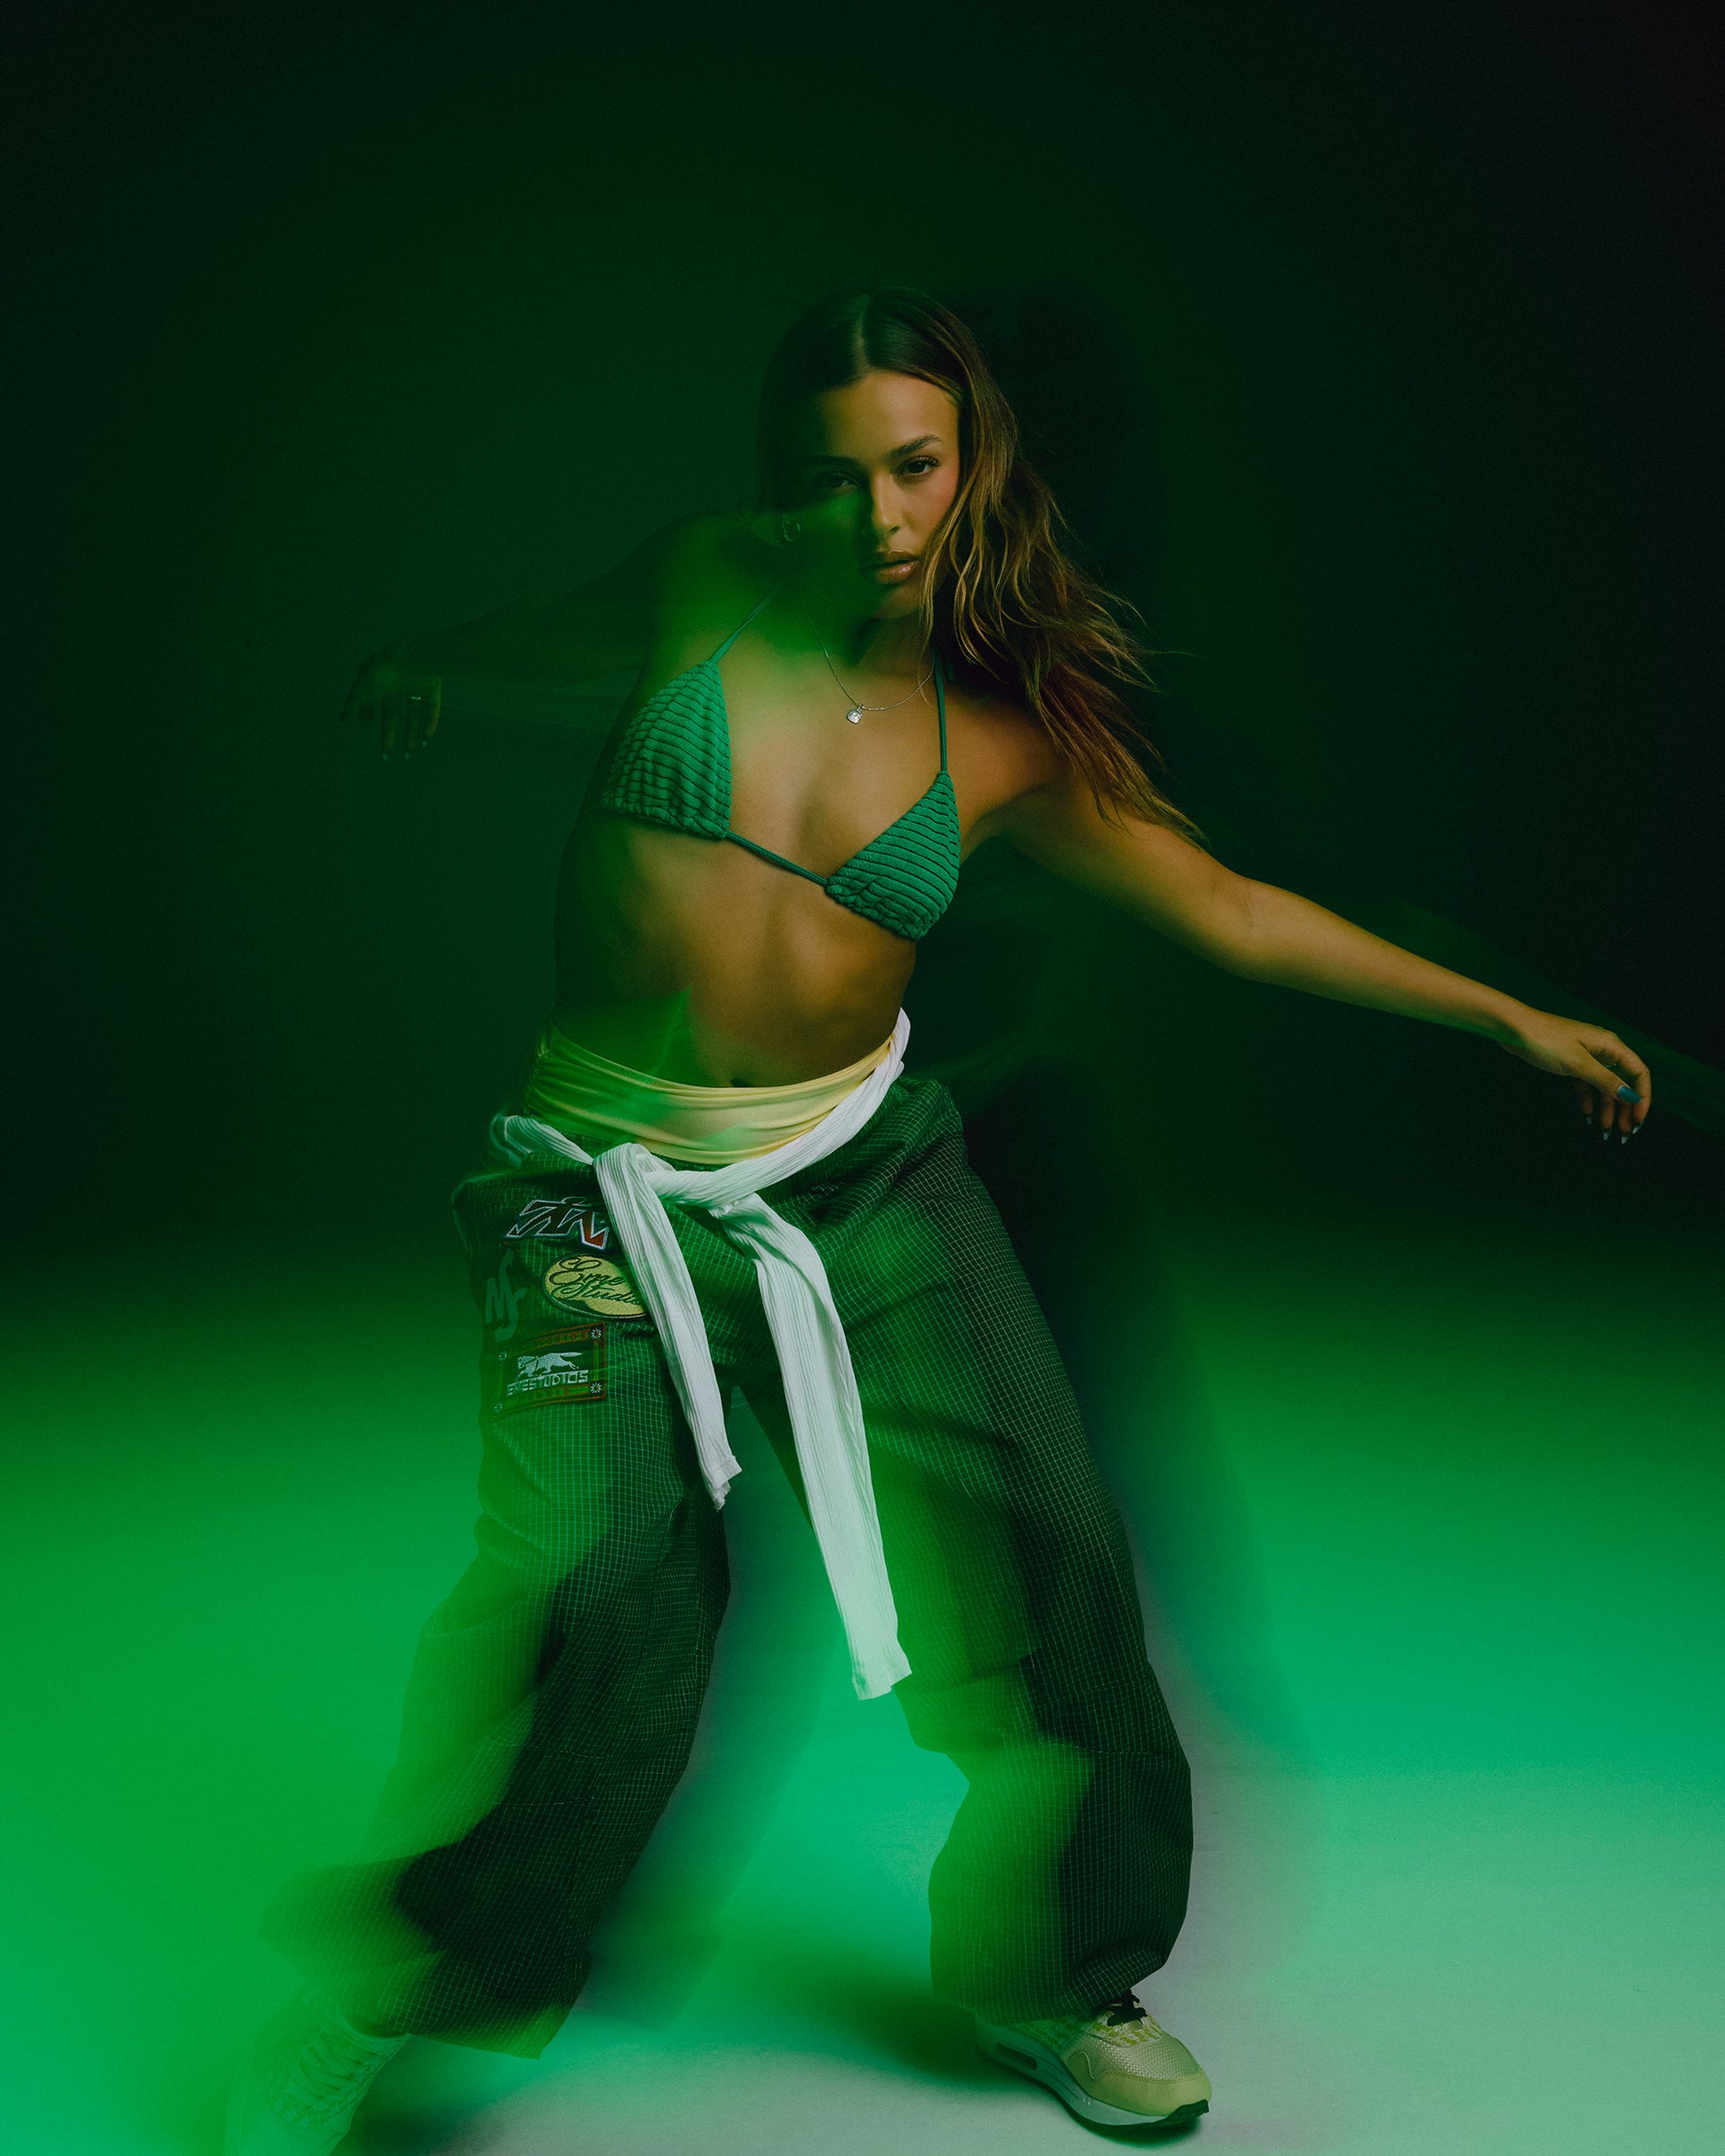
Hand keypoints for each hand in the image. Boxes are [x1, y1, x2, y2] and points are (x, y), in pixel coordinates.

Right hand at [341, 644, 441, 753]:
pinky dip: (429, 723)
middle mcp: (396, 681)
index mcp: (378, 677)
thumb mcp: (362, 689)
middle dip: (389, 731)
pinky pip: (431, 708)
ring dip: (411, 732)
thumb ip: (352, 705)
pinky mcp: (432, 686)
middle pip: (392, 711)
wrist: (413, 661)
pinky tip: (425, 739)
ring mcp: (415, 683)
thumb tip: (342, 719)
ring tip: (410, 750)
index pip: (371, 698)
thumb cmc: (383, 674)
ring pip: (413, 712)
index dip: (367, 713)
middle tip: (386, 751)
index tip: (366, 727)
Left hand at [1499, 1009, 1650, 1140]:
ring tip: (1606, 1130)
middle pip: (1623, 1082)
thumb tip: (1630, 1096)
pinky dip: (1588, 1099)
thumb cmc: (1546, 1040)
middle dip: (1626, 1108)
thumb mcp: (1578, 1064)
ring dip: (1607, 1108)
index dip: (1642, 1097)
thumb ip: (1605, 1080)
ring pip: (1604, 1086)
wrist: (1515, 1029)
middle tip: (1624, 1132)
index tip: (1637, 1120)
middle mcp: (1603, 1050)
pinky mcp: (1572, 1062)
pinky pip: (1587, 1084)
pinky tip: (1587, 1115)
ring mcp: (1587, 1056)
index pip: (1638, 1073)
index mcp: (1611, 1046)